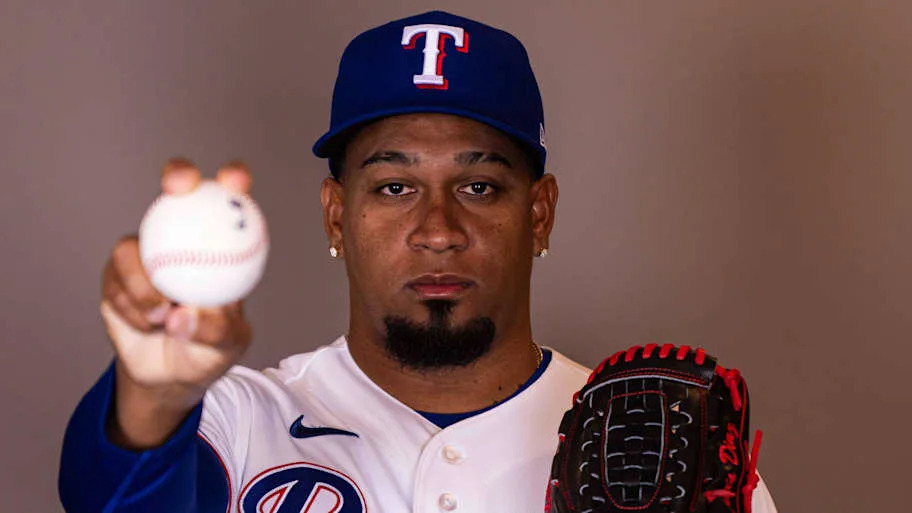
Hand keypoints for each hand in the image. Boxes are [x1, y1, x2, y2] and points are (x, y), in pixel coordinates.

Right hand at [100, 158, 253, 447]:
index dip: (233, 179)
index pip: (231, 201)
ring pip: (131, 247)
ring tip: (158, 315)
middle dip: (178, 174)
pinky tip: (146, 324)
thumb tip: (181, 315)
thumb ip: (213, 329)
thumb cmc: (211, 352)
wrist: (171, 376)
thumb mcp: (227, 346)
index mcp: (220, 245)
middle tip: (178, 188)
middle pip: (177, 190)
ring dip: (142, 283)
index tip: (235, 181)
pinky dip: (129, 306)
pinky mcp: (115, 275)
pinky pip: (114, 281)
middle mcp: (182, 238)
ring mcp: (145, 253)